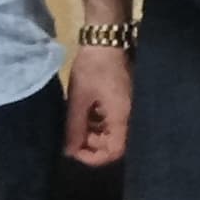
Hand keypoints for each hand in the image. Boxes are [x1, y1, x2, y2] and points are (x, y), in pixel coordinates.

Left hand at [61, 46, 130, 166]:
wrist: (107, 42)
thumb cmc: (92, 70)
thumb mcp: (79, 100)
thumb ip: (74, 128)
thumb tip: (69, 152)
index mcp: (122, 118)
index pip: (114, 152)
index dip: (94, 157)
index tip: (74, 151)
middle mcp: (130, 116)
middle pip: (115, 144)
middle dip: (91, 144)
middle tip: (72, 134)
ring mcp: (129, 108)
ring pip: (114, 132)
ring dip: (94, 132)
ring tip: (77, 121)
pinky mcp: (125, 101)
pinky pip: (114, 120)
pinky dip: (100, 121)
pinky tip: (87, 110)